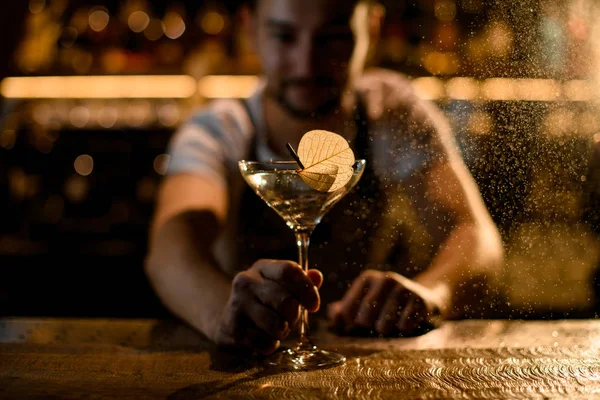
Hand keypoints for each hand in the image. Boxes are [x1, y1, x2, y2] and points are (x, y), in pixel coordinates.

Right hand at [214, 259, 322, 354]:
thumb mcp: (282, 286)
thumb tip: (317, 276)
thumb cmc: (264, 301)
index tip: (314, 306)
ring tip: (277, 329)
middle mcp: (246, 282)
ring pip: (277, 325)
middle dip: (295, 316)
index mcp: (262, 267)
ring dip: (283, 332)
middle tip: (291, 320)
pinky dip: (270, 345)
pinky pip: (265, 343)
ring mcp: (236, 304)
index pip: (288, 271)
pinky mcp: (232, 328)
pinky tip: (264, 338)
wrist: (229, 319)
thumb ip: (302, 281)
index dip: (306, 288)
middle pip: (285, 301)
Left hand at [328, 270, 445, 336]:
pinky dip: (403, 327)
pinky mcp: (419, 301)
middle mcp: (385, 280)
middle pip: (364, 319)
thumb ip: (344, 308)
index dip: (350, 322)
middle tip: (377, 320)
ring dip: (386, 328)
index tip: (356, 321)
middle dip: (369, 325)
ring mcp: (403, 289)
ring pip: (383, 325)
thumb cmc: (386, 301)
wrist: (423, 294)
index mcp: (367, 278)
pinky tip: (406, 318)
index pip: (347, 310)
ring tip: (391, 319)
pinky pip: (404, 326)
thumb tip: (333, 314)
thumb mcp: (365, 299)